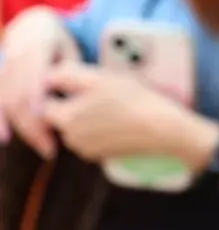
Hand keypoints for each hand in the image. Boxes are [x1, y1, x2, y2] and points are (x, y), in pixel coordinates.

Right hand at [0, 9, 80, 157]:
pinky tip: (5, 137)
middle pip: (19, 97)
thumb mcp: (70, 49)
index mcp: (37, 46)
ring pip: (7, 100)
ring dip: (22, 127)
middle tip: (51, 148)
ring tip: (40, 146)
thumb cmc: (59, 41)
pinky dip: (0, 119)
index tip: (53, 131)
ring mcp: (4, 64)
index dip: (41, 109)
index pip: (34, 83)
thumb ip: (71, 71)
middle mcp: (16, 55)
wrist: (33, 24)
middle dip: (34, 126)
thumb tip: (73, 99)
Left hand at [42, 63, 207, 164]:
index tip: (77, 81)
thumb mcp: (97, 77)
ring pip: (76, 126)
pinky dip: (99, 128)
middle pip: (60, 115)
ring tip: (110, 103)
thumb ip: (65, 74)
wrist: (162, 128)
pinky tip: (117, 118)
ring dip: (86, 115)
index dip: (59, 87)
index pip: (46, 100)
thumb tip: (47, 77)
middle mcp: (71, 138)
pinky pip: (91, 137)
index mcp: (64, 118)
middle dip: (72, 102)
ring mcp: (87, 150)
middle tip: (98, 91)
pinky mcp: (102, 155)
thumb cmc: (132, 99)